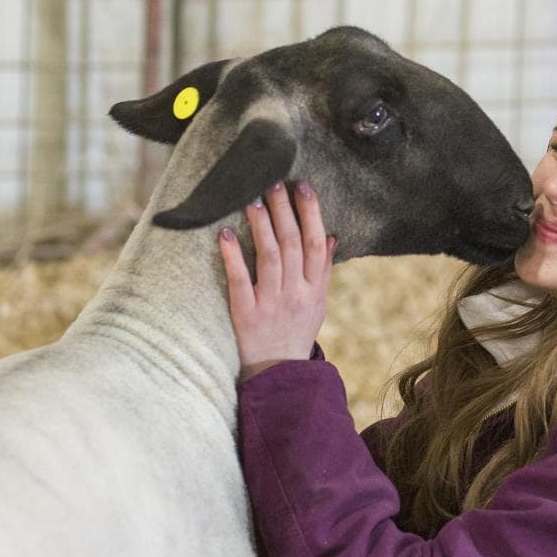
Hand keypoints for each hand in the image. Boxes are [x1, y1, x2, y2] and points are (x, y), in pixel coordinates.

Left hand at [219, 180, 336, 381]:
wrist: (280, 374)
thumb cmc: (296, 333)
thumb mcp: (317, 304)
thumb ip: (322, 270)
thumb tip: (330, 236)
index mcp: (314, 288)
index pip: (315, 243)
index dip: (310, 213)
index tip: (302, 187)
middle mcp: (296, 293)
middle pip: (292, 244)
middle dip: (284, 210)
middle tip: (273, 182)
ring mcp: (271, 304)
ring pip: (270, 257)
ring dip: (262, 226)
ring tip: (252, 199)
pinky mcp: (246, 315)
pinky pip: (240, 281)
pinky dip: (233, 257)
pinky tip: (225, 235)